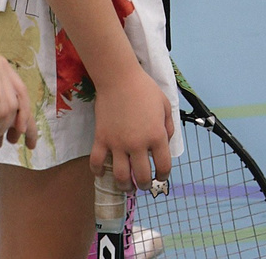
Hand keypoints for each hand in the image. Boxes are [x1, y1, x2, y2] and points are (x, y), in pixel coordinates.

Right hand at [90, 77, 176, 195]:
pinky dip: (98, 172)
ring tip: (127, 187)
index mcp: (156, 136)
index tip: (161, 177)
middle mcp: (138, 144)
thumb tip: (165, 143)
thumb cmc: (144, 89)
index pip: (163, 166)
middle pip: (142, 176)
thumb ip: (169, 126)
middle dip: (146, 185)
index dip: (164, 175)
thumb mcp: (165, 105)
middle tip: (144, 185)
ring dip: (125, 186)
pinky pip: (96, 162)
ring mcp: (118, 144)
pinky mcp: (101, 139)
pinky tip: (101, 174)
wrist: (119, 78)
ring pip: (121, 176)